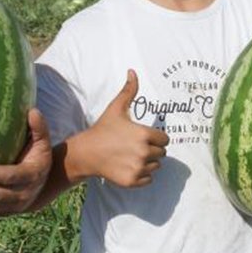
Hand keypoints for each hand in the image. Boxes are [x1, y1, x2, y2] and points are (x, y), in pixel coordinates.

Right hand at [68, 69, 168, 187]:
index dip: (155, 137)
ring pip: (156, 166)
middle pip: (161, 153)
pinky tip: (129, 166)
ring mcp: (138, 167)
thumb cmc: (103, 129)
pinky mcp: (132, 181)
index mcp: (144, 134)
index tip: (142, 137)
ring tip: (131, 156)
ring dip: (148, 162)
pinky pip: (148, 179)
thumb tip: (132, 71)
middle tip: (135, 146)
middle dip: (152, 149)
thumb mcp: (116, 108)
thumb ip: (129, 90)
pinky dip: (142, 175)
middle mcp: (143, 152)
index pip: (165, 139)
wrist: (86, 153)